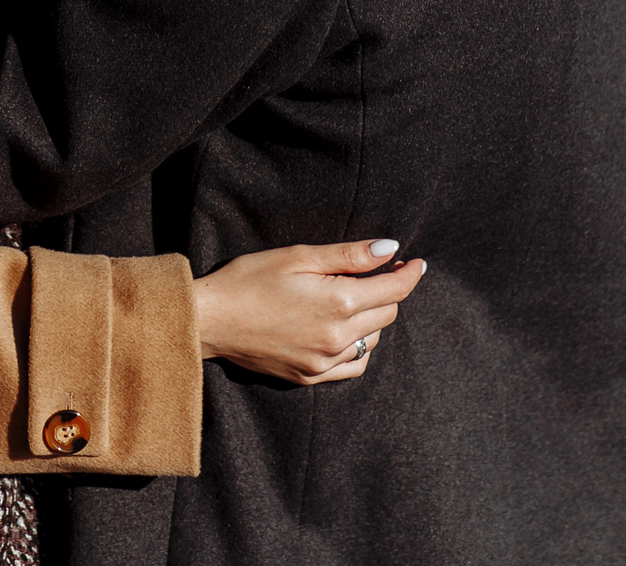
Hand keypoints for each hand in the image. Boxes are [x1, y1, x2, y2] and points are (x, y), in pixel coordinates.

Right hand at [195, 241, 427, 384]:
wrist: (210, 320)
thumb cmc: (248, 279)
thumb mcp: (299, 256)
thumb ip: (349, 256)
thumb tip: (390, 249)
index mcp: (338, 302)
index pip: (393, 289)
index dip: (409, 273)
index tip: (416, 262)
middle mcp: (338, 337)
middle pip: (387, 314)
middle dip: (387, 291)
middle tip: (378, 272)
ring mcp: (325, 362)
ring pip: (372, 339)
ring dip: (371, 318)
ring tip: (350, 298)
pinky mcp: (311, 376)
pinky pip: (353, 365)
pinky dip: (357, 347)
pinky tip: (342, 331)